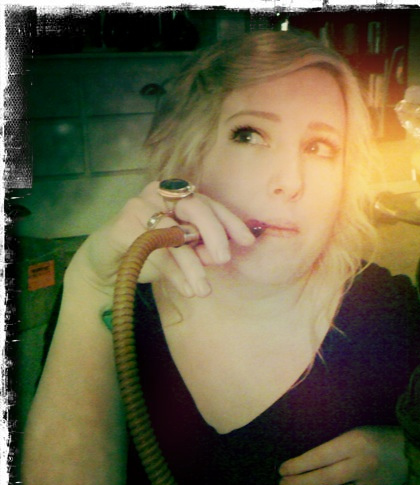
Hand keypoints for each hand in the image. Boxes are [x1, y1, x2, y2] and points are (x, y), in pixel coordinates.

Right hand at [71, 181, 254, 296]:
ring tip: (203, 290)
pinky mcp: (121, 225)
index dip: (230, 222)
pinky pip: (154, 250)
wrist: (107, 266)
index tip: (248, 242)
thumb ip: (202, 249)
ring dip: (192, 264)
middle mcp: (158, 194)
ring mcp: (138, 206)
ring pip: (174, 232)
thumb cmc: (150, 253)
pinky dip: (172, 271)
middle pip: (195, 207)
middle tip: (223, 260)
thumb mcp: (183, 252)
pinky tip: (186, 288)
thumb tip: (219, 255)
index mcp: (177, 196)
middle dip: (214, 233)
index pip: (210, 204)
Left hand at [279, 426, 406, 484]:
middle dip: (299, 482)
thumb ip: (333, 449)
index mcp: (356, 442)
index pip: (320, 456)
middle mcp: (362, 464)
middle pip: (324, 478)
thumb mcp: (354, 434)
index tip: (282, 468)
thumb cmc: (377, 438)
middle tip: (282, 483)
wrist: (413, 453)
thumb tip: (306, 463)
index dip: (298, 465)